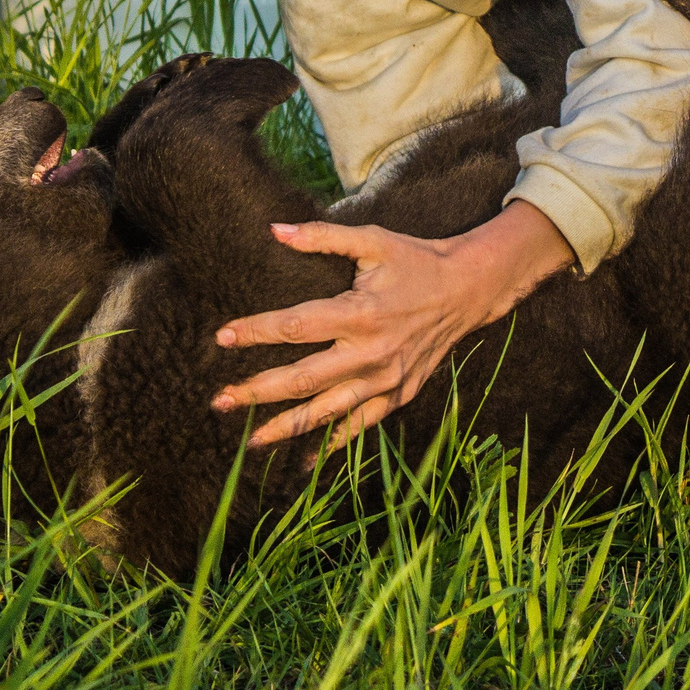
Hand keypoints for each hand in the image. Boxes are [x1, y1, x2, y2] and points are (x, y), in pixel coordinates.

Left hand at [211, 201, 575, 451]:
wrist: (469, 290)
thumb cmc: (416, 260)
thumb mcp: (373, 241)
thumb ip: (322, 237)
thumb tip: (275, 230)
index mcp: (360, 313)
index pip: (295, 326)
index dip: (256, 331)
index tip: (222, 337)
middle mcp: (370, 353)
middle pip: (303, 379)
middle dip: (258, 391)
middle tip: (220, 400)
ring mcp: (385, 380)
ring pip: (327, 412)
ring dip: (286, 426)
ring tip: (250, 439)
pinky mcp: (398, 395)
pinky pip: (359, 426)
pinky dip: (332, 444)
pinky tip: (303, 460)